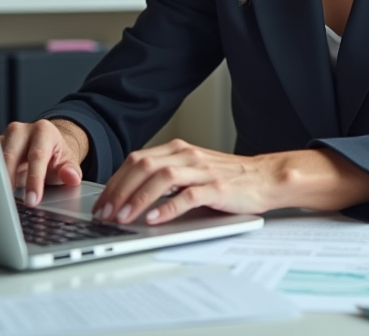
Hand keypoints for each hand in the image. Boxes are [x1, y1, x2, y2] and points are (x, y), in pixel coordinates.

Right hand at [0, 119, 87, 206]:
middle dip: (8, 181)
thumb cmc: (55, 156)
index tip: (32, 200)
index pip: (37, 156)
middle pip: (10, 155)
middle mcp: (21, 130)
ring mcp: (4, 137)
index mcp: (43, 131)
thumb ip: (71, 170)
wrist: (45, 146)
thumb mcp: (68, 162)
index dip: (34, 180)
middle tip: (8, 204)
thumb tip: (71, 177)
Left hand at [91, 140, 368, 225]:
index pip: (136, 160)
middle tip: (106, 214)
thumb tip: (130, 197)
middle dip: (119, 191)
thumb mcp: (193, 171)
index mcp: (179, 149)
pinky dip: (167, 208)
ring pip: (161, 178)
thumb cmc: (229, 179)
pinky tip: (154, 219)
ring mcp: (203, 170)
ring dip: (137, 199)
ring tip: (124, 218)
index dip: (115, 181)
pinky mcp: (217, 188)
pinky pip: (187, 195)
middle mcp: (188, 155)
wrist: (266, 177)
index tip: (102, 203)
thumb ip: (166, 177)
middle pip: (143, 166)